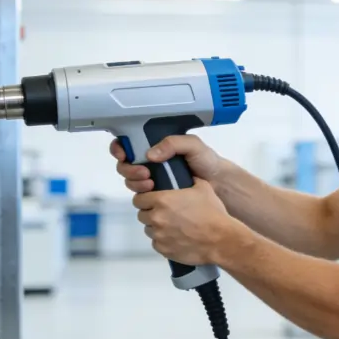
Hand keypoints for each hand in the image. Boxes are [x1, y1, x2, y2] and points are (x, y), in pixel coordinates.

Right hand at [110, 135, 225, 192]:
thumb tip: (150, 154)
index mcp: (157, 146)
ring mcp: (153, 178)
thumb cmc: (206, 161)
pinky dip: (142, 195)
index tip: (124, 154)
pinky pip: (141, 195)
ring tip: (151, 184)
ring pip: (131, 180)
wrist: (218, 183)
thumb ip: (173, 143)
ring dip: (135, 182)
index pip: (129, 144)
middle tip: (144, 173)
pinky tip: (153, 194)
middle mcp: (151, 162)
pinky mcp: (157, 195)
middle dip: (129, 169)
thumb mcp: (192, 145)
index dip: (120, 148)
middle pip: (125, 165)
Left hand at [133, 178, 237, 265]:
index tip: (151, 200)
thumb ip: (190, 180)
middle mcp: (157, 217)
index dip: (144, 199)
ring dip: (157, 227)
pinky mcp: (163, 249)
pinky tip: (176, 237)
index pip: (139, 199)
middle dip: (150, 213)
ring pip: (149, 229)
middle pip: (142, 214)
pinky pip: (157, 243)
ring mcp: (159, 235)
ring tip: (172, 226)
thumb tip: (188, 176)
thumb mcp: (203, 188)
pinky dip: (163, 241)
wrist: (220, 239)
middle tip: (164, 213)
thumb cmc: (212, 214)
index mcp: (162, 200)